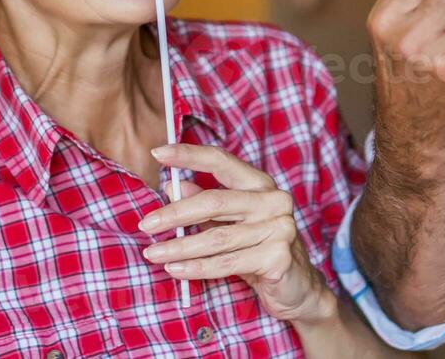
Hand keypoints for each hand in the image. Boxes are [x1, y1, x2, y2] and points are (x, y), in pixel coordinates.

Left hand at [138, 144, 334, 324]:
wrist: (298, 290)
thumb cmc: (259, 252)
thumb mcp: (231, 225)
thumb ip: (206, 206)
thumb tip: (171, 187)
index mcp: (261, 185)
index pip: (222, 161)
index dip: (189, 155)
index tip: (158, 153)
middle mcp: (274, 200)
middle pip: (214, 202)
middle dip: (175, 214)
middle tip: (146, 224)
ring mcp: (280, 228)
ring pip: (217, 237)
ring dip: (179, 247)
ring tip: (153, 254)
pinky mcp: (278, 257)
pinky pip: (228, 263)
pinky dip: (198, 269)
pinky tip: (176, 271)